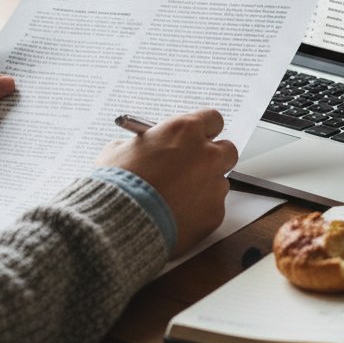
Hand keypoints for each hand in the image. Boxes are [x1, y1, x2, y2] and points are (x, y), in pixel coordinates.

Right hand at [97, 109, 237, 257]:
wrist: (119, 223)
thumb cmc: (116, 185)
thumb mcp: (119, 150)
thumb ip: (143, 146)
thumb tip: (146, 149)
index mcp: (184, 131)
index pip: (212, 119)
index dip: (203, 130)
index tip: (195, 138)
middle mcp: (206, 154)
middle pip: (227, 150)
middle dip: (212, 157)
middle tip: (192, 167)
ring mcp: (214, 185)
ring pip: (219, 182)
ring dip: (204, 186)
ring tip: (175, 198)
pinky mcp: (215, 213)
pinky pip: (213, 207)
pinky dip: (199, 211)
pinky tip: (176, 215)